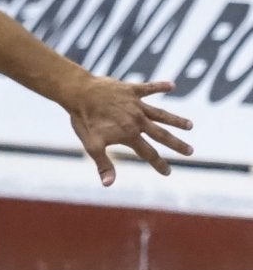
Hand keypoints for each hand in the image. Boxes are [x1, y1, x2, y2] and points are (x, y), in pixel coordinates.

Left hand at [67, 78, 195, 184]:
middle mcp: (137, 120)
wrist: (79, 93)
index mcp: (129, 135)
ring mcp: (136, 105)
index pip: (148, 153)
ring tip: (190, 125)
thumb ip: (103, 164)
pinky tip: (172, 85)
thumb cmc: (84, 120)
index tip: (168, 172)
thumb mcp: (92, 145)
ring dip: (176, 120)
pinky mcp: (132, 90)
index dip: (158, 164)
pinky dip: (160, 86)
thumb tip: (109, 184)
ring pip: (161, 114)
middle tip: (190, 151)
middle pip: (161, 135)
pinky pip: (149, 88)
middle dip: (176, 144)